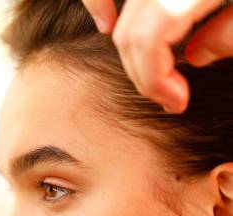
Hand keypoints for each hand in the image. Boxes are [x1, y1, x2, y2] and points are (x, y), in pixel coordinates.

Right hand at [82, 0, 232, 112]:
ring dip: (128, 46)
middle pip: (129, 31)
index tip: (177, 102)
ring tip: (147, 70)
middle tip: (167, 96)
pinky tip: (105, 21)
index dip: (155, 80)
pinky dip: (99, 4)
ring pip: (123, 16)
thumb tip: (198, 57)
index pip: (146, 42)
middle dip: (142, 73)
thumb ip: (230, 33)